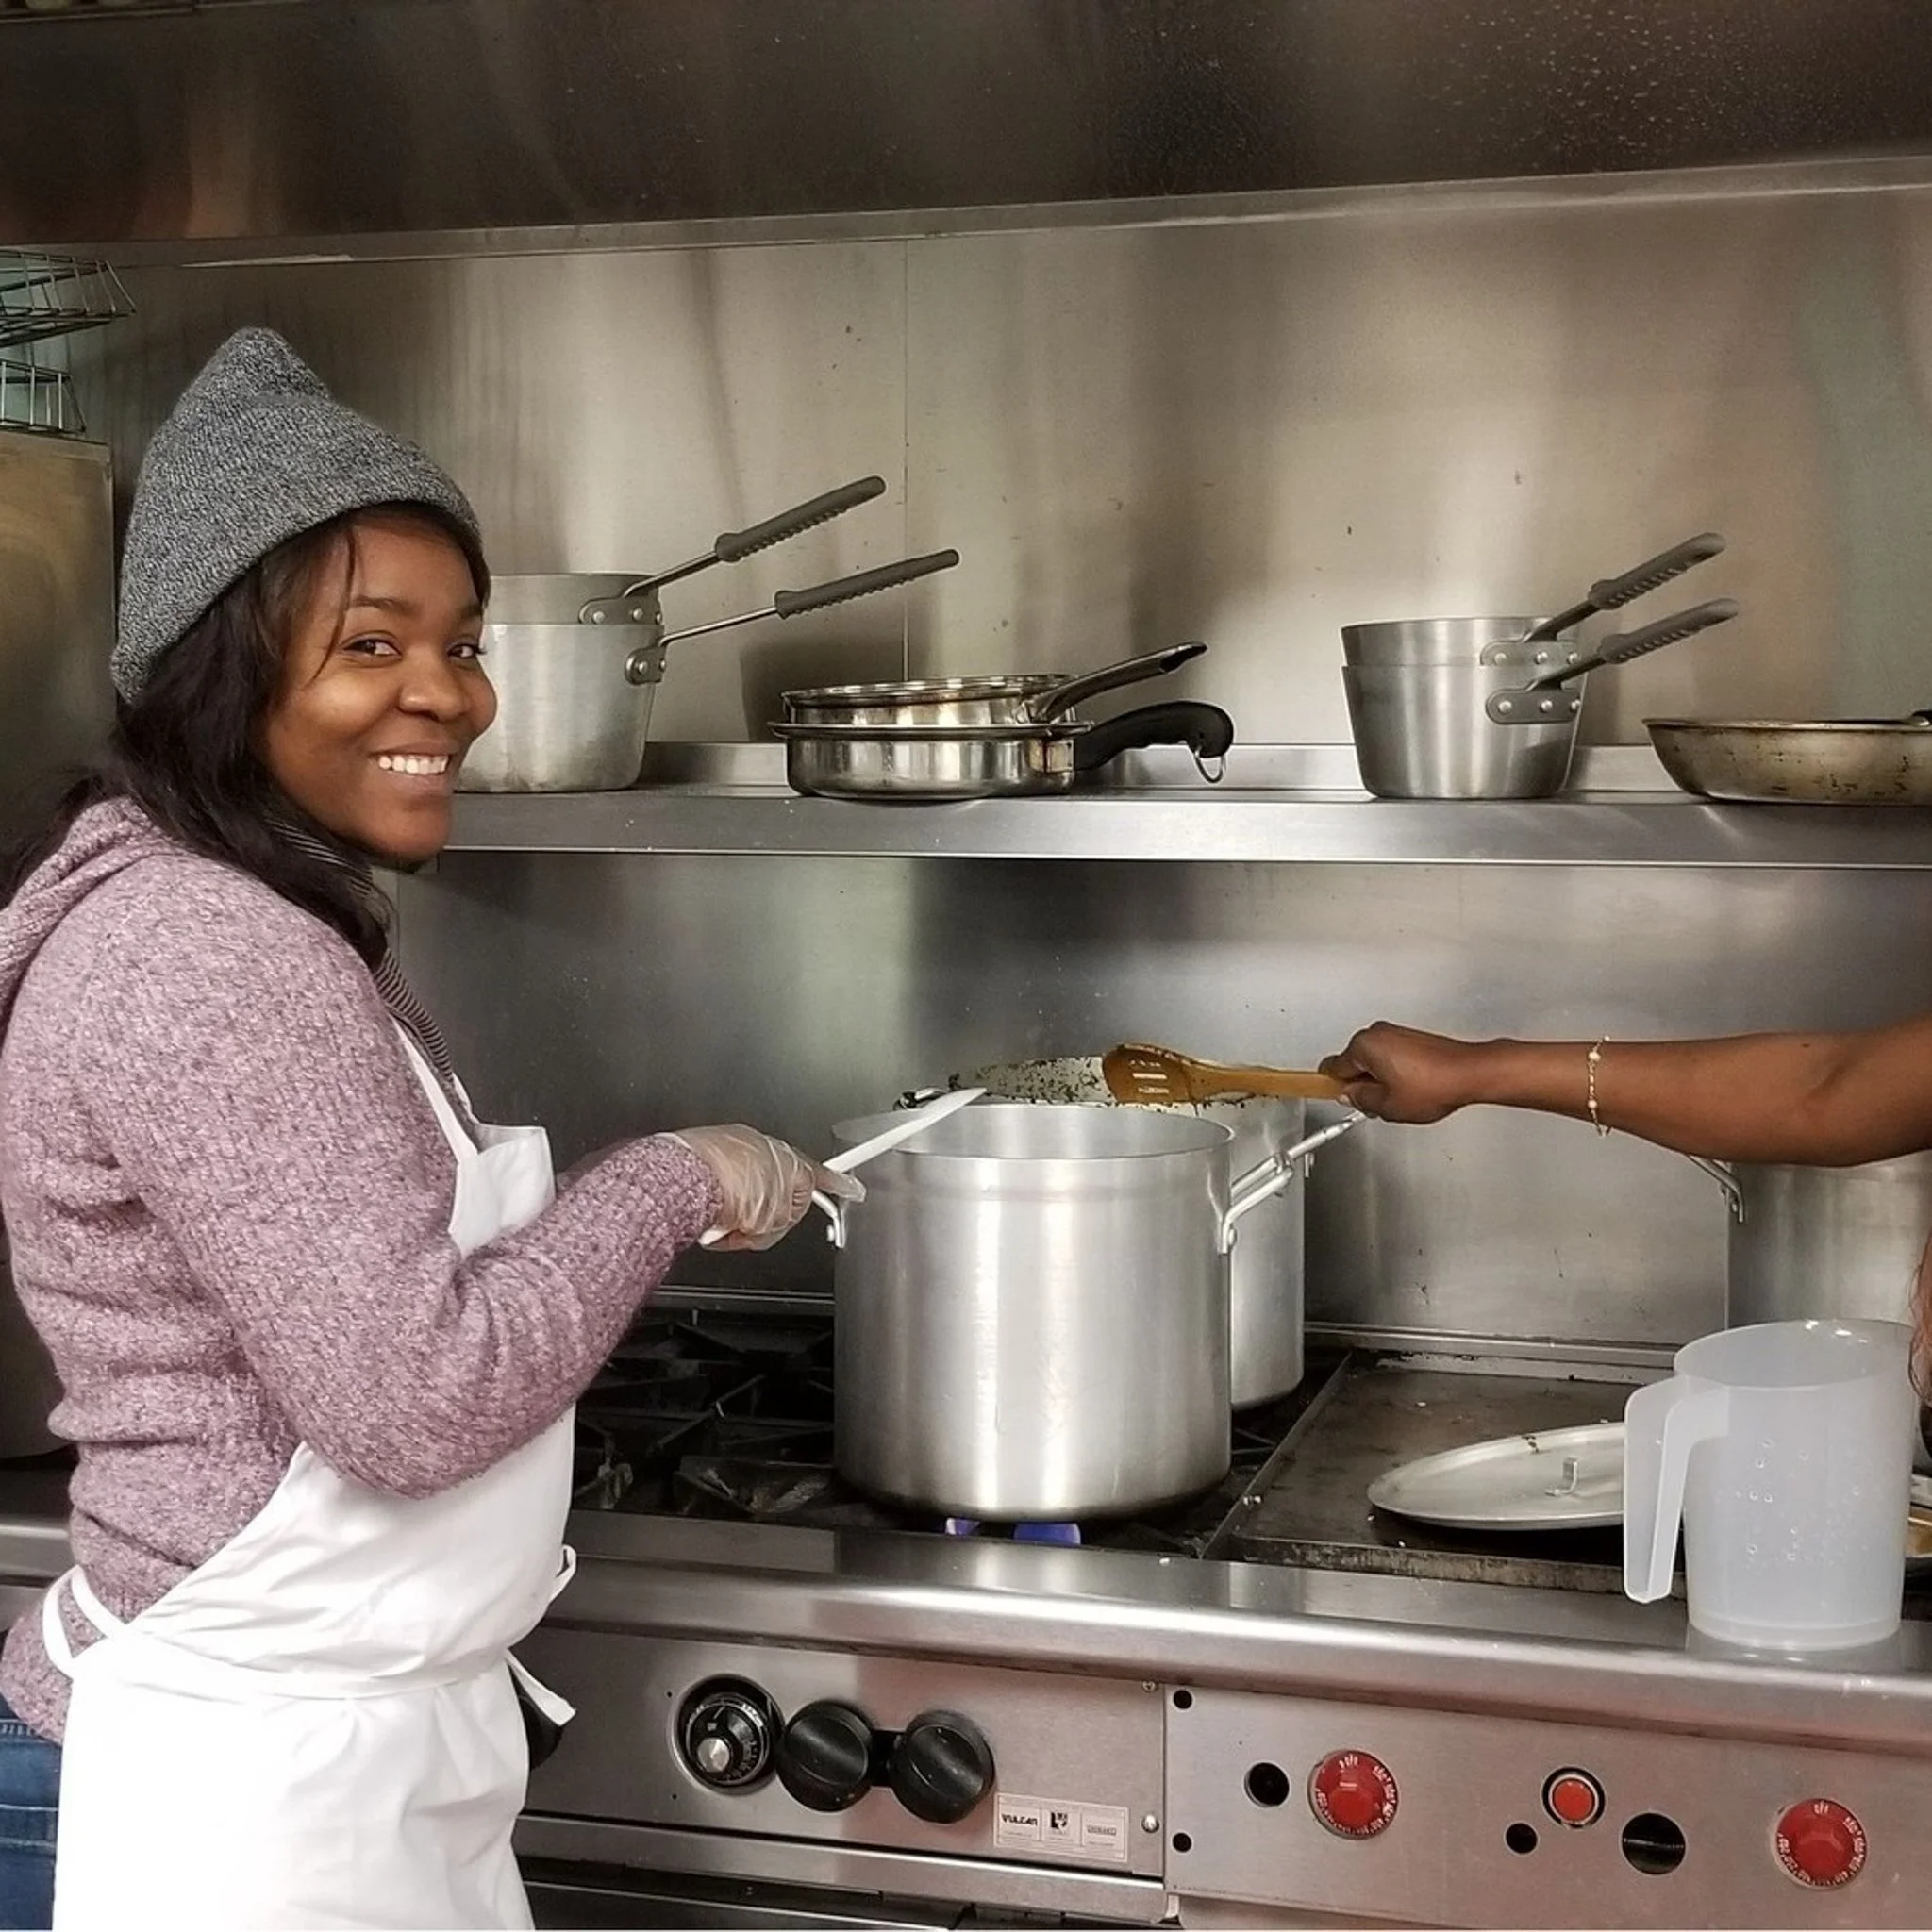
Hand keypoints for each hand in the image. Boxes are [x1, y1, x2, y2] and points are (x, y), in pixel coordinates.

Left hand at [668, 1125, 863, 1250]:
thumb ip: (787, 1218)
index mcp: (791, 1159)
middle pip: (776, 1187)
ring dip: (737, 1210)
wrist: (691, 1177)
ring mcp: (735, 1144)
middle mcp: (765, 1145)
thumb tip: (774, 1220)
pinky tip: (708, 1214)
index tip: (851, 1189)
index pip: (820, 1176)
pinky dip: (715, 1201)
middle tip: (752, 1230)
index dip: (838, 1186)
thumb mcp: (777, 1220)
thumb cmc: (732, 1191)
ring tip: (725, 1224)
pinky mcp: (706, 1149)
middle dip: (765, 1212)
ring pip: (745, 1187)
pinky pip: (718, 1181)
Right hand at [1318, 1022, 1481, 1123]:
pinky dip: (1394, 1072)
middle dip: (1360, 1084)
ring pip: (1373, 1060)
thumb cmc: (1435, 1084)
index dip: (1331, 1086)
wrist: (1469, 1073)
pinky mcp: (1411, 1038)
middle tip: (1376, 1104)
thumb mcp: (1386, 1105)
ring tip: (1400, 1098)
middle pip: (1353, 1063)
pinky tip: (1410, 1089)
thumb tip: (1351, 1095)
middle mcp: (1377, 1033)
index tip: (1326, 1094)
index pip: (1332, 1067)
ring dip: (1378, 1079)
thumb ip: (1360, 1100)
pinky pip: (1390, 1056)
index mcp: (1364, 1046)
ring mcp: (1395, 1033)